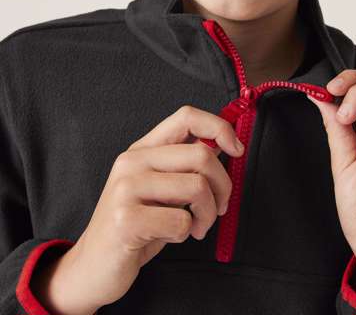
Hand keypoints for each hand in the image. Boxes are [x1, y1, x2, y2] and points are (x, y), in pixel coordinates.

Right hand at [65, 105, 243, 309]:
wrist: (92, 266)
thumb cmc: (136, 224)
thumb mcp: (159, 186)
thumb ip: (184, 164)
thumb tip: (225, 143)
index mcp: (142, 149)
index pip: (186, 116)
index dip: (219, 127)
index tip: (236, 150)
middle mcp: (132, 162)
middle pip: (201, 155)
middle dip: (223, 186)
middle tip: (219, 207)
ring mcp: (126, 189)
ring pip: (197, 187)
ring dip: (208, 214)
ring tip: (196, 227)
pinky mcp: (126, 219)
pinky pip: (181, 221)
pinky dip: (186, 233)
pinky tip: (170, 237)